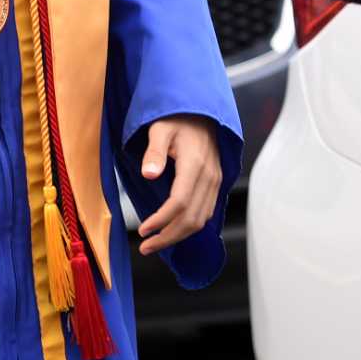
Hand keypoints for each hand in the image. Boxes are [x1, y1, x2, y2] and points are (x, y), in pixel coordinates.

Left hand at [134, 115, 222, 254]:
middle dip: (168, 237)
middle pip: (192, 218)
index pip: (180, 202)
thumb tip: (149, 174)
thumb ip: (154, 151)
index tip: (143, 231)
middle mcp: (210, 176)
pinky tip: (174, 230)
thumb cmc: (176, 119)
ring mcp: (216, 181)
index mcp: (195, 164)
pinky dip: (191, 226)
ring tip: (156, 243)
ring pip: (201, 220)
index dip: (161, 221)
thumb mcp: (159, 128)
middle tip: (146, 247)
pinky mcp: (217, 184)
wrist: (202, 112)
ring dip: (179, 236)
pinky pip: (207, 212)